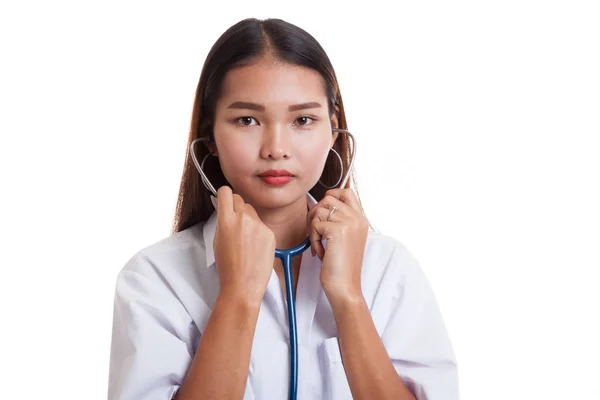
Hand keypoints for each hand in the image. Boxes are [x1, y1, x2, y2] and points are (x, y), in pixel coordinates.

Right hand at [213, 186, 275, 304]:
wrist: (243, 285)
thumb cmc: (227, 266)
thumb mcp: (217, 240)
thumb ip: (222, 221)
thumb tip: (224, 208)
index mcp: (226, 220)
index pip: (226, 192)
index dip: (224, 196)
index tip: (224, 200)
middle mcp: (243, 218)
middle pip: (240, 200)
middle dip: (236, 207)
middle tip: (234, 222)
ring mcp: (259, 225)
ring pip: (252, 212)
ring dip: (247, 218)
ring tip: (244, 239)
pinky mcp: (270, 233)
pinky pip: (262, 225)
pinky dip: (258, 232)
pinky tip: (254, 247)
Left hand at [306, 188, 368, 303]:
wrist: (345, 287)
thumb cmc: (342, 267)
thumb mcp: (345, 240)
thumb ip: (339, 222)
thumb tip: (320, 206)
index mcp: (361, 219)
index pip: (347, 192)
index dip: (332, 195)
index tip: (322, 211)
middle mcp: (357, 218)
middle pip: (328, 199)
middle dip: (316, 213)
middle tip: (316, 233)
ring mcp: (348, 223)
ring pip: (319, 211)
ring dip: (313, 228)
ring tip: (320, 245)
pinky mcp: (337, 230)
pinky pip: (315, 225)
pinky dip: (313, 240)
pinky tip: (320, 253)